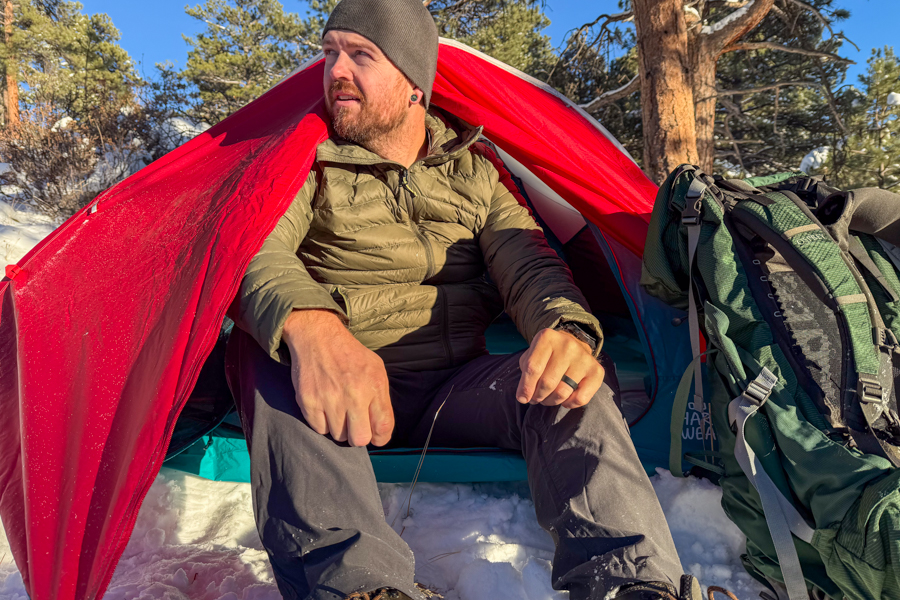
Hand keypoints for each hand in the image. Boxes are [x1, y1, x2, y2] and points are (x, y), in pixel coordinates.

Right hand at [281, 309, 393, 446]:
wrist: (318, 337)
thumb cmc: (350, 355)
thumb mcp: (376, 369)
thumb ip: (381, 398)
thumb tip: (380, 429)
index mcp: (373, 385)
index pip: (383, 427)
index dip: (380, 438)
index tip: (375, 435)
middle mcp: (353, 394)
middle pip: (360, 439)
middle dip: (358, 436)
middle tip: (355, 426)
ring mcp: (329, 399)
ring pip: (338, 436)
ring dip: (339, 428)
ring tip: (338, 410)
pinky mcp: (309, 401)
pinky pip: (319, 429)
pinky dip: (323, 423)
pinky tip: (325, 407)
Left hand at [515, 327, 604, 408]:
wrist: (574, 345)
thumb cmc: (548, 355)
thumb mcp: (532, 355)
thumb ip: (526, 374)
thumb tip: (524, 397)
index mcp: (547, 337)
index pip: (532, 368)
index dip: (525, 387)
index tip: (522, 398)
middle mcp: (567, 345)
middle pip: (547, 382)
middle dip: (538, 396)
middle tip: (536, 399)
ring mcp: (584, 358)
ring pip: (562, 392)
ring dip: (551, 401)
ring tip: (547, 399)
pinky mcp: (597, 371)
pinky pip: (580, 398)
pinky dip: (569, 404)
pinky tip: (565, 399)